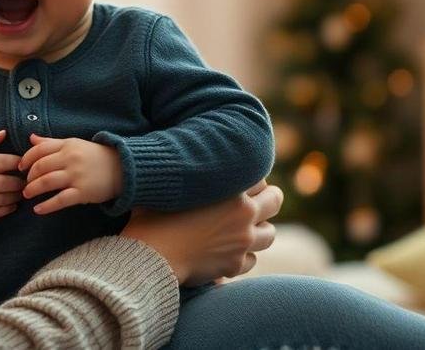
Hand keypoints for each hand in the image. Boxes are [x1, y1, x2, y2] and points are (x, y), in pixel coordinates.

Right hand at [0, 130, 23, 223]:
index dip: (17, 162)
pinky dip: (7, 209)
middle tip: (28, 179)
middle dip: (20, 181)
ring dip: (16, 195)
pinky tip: (13, 204)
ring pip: (2, 198)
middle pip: (5, 182)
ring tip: (22, 190)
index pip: (2, 162)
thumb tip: (3, 133)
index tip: (24, 163)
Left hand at [18, 134, 122, 214]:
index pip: (39, 150)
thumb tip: (31, 138)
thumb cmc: (95, 156)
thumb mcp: (74, 144)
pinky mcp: (83, 192)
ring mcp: (77, 176)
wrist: (123, 168)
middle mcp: (71, 159)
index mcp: (67, 145)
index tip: (20, 167)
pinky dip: (47, 206)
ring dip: (33, 189)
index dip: (26, 159)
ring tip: (27, 194)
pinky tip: (38, 210)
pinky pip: (60, 200)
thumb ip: (52, 142)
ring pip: (47, 182)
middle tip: (24, 184)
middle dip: (28, 177)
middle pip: (40, 167)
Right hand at [120, 180, 281, 284]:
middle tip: (253, 203)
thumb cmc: (151, 216)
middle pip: (275, 200)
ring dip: (258, 231)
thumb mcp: (171, 185)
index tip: (238, 183)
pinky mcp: (235, 265)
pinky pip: (252, 260)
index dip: (249, 179)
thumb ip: (190, 175)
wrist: (149, 254)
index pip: (258, 176)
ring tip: (243, 230)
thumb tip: (182, 159)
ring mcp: (242, 241)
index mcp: (230, 188)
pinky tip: (228, 252)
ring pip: (269, 234)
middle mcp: (243, 213)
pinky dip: (243, 256)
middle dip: (268, 200)